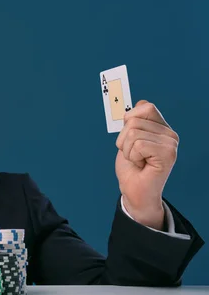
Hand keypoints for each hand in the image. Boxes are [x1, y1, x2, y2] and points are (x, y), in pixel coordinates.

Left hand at [115, 100, 178, 229]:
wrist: (134, 191)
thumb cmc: (131, 168)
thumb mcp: (128, 139)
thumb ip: (134, 121)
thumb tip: (140, 102)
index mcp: (161, 128)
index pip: (144, 107)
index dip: (129, 122)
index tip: (131, 141)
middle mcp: (170, 134)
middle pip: (133, 121)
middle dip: (124, 140)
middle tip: (134, 155)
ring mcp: (170, 144)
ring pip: (133, 133)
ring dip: (127, 150)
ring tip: (138, 161)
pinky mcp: (168, 154)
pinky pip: (138, 144)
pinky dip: (132, 156)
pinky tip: (141, 165)